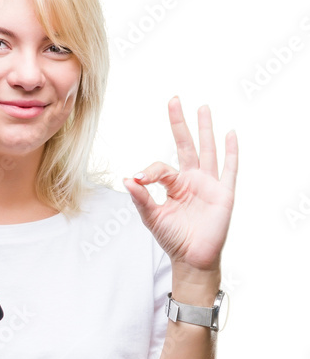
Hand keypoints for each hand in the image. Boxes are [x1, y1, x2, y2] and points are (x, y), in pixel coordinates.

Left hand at [123, 97, 237, 271]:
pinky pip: (229, 170)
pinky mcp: (224, 194)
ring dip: (205, 129)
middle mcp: (192, 180)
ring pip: (207, 150)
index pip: (162, 167)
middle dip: (180, 124)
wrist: (192, 259)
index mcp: (174, 185)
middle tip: (174, 100)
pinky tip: (229, 134)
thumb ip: (141, 198)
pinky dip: (230, 152)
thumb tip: (128, 178)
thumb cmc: (173, 238)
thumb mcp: (152, 218)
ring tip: (202, 108)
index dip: (150, 171)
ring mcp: (209, 185)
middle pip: (186, 145)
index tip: (139, 180)